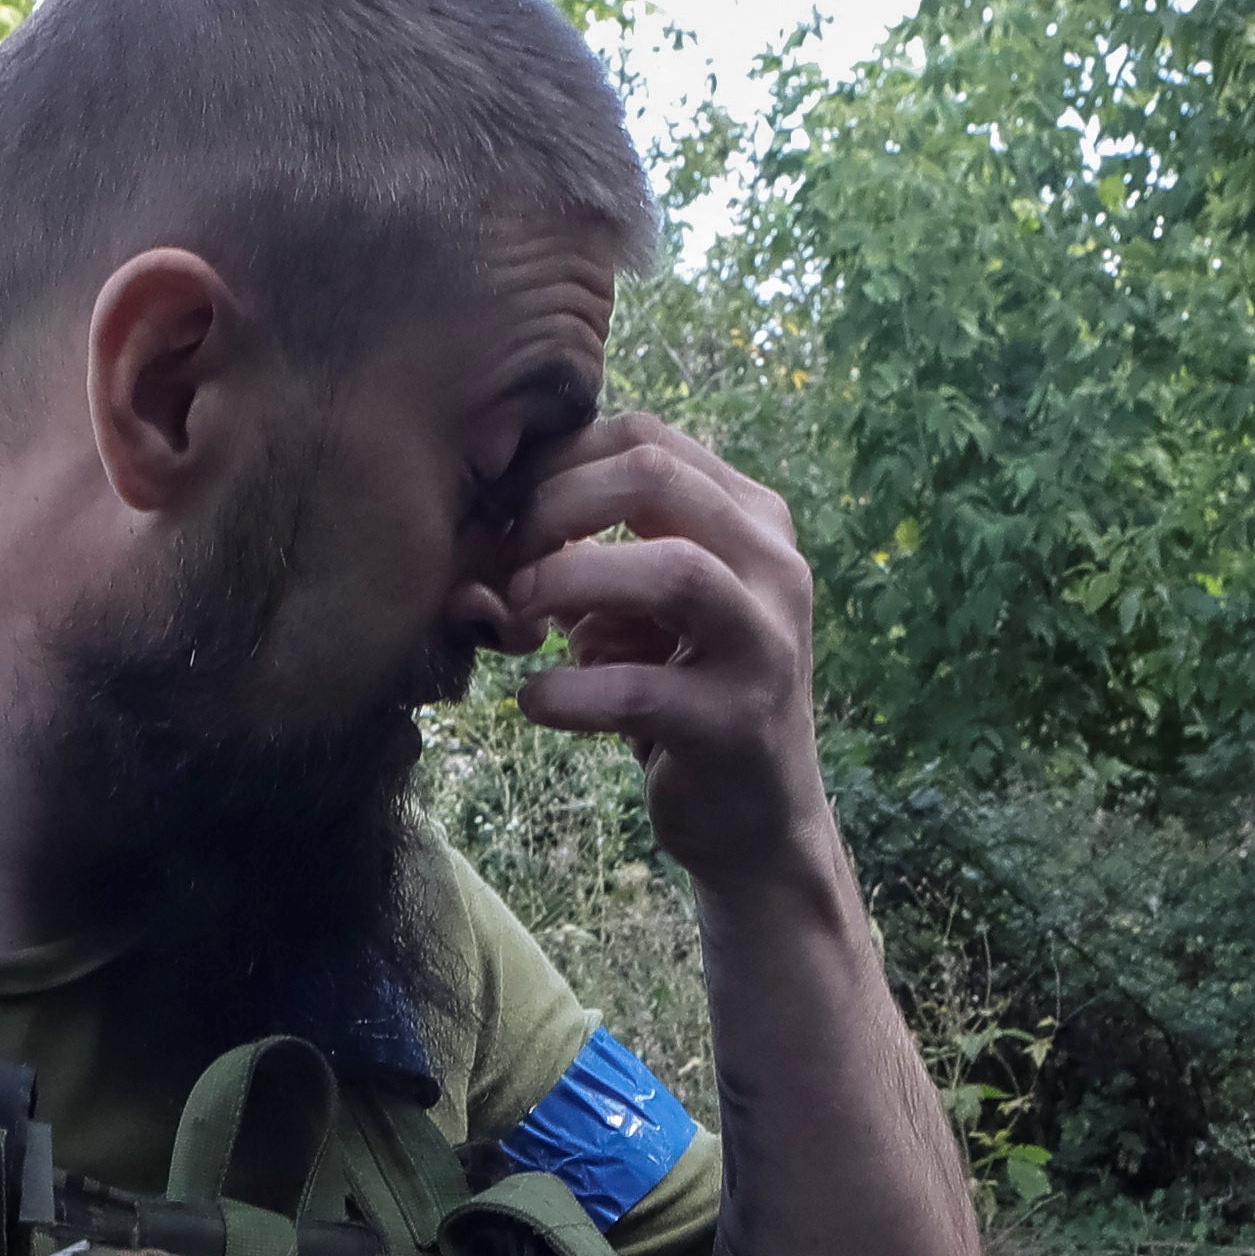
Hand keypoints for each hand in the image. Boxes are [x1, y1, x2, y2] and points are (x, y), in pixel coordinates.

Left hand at [486, 408, 825, 883]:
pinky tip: (534, 702)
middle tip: (506, 565)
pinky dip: (563, 693)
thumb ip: (587, 557)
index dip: (555, 465)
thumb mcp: (644, 608)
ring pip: (669, 570)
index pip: (644, 440)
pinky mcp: (735, 725)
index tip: (505, 517)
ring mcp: (764, 645)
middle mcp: (773, 568)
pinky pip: (635, 693)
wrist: (757, 815)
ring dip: (566, 582)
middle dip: (553, 509)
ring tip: (518, 619)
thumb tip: (481, 539)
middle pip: (653, 478)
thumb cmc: (683, 690)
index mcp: (751, 520)